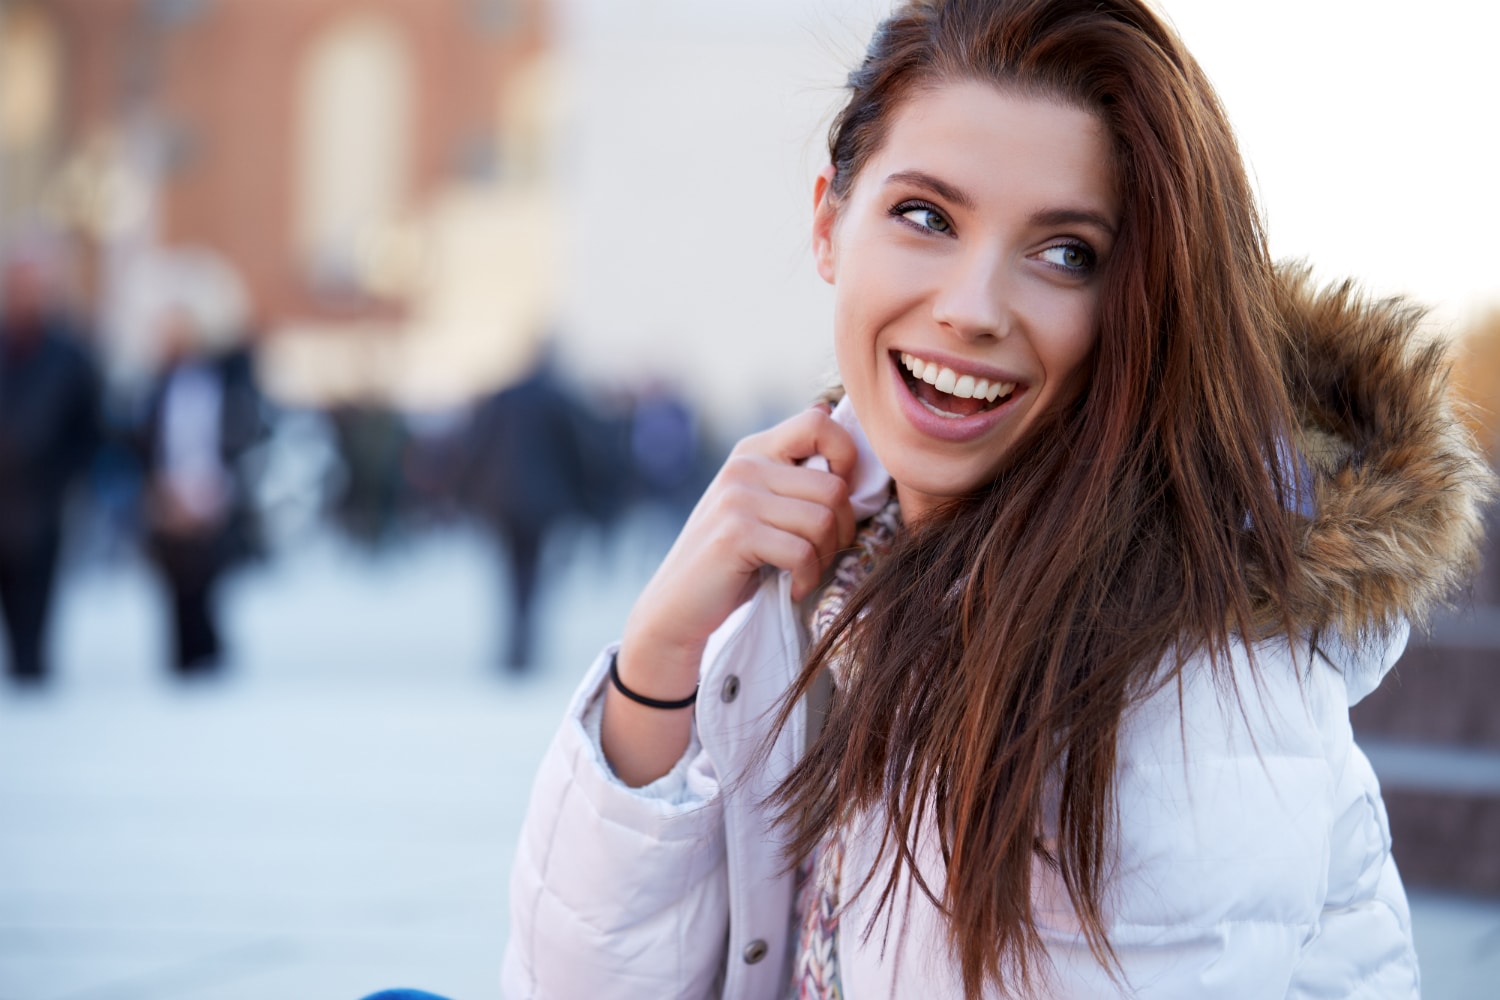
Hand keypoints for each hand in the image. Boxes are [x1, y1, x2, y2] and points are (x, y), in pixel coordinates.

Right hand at [603, 405, 856, 784]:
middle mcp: (744, 466)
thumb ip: (793, 475)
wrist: (677, 609)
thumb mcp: (760, 507)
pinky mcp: (735, 534)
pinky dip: (807, 577)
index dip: (846, 458)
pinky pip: (802, 551)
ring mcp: (737, 498)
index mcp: (753, 451)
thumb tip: (834, 426)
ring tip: (805, 571)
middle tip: (823, 554)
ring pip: (823, 519)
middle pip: (834, 485)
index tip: (838, 500)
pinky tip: (793, 586)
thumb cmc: (732, 562)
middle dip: (842, 528)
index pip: (819, 423)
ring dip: (825, 556)